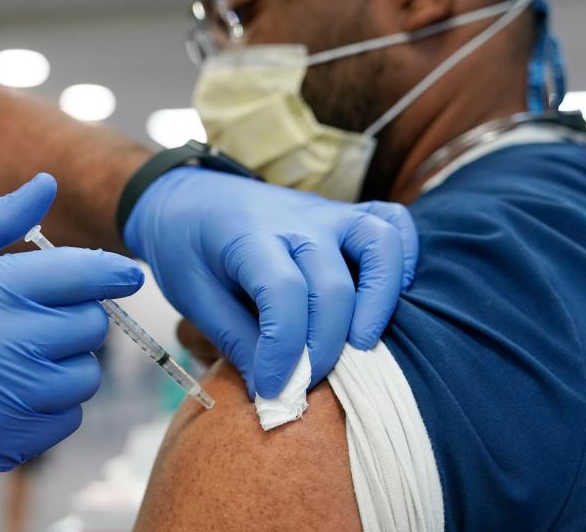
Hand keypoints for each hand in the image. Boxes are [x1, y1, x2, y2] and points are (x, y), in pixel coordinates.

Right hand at [0, 174, 143, 487]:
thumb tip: (46, 183)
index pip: (79, 274)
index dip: (112, 271)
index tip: (128, 274)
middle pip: (90, 326)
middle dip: (78, 316)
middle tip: (43, 316)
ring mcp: (1, 402)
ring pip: (83, 377)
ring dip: (67, 363)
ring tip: (24, 356)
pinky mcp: (0, 446)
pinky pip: (65, 422)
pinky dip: (53, 406)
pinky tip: (15, 393)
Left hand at [124, 167, 417, 398]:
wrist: (184, 195)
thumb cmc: (185, 247)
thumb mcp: (193, 295)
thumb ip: (234, 339)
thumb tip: (273, 390)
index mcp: (247, 235)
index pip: (283, 294)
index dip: (284, 351)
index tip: (273, 389)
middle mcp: (295, 219)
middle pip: (332, 284)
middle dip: (325, 346)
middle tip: (307, 382)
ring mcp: (325, 212)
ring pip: (378, 244)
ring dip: (379, 301)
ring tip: (361, 346)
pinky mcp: (342, 214)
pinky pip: (391, 223)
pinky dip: (402, 258)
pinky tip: (389, 297)